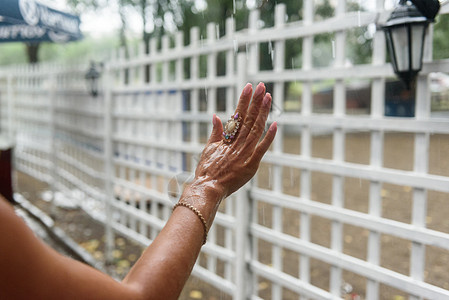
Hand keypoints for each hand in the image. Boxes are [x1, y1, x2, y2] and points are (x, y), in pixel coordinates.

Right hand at [192, 82, 276, 199]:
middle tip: (261, 86)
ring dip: (262, 112)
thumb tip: (216, 116)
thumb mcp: (208, 149)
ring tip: (268, 97)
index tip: (248, 87)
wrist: (208, 189)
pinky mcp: (251, 164)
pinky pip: (262, 148)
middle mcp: (236, 143)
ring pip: (255, 128)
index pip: (237, 114)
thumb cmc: (207, 171)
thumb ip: (215, 132)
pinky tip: (275, 124)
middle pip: (248, 118)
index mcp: (226, 138)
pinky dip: (269, 136)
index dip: (243, 100)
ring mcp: (244, 153)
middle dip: (255, 101)